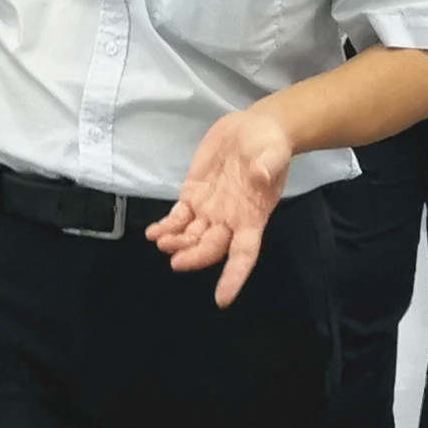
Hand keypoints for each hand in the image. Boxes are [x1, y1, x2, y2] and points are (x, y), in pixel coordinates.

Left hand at [145, 105, 293, 308]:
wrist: (255, 128)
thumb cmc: (270, 144)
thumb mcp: (273, 151)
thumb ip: (268, 164)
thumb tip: (261, 173)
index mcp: (253, 216)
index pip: (244, 254)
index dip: (234, 277)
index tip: (223, 298)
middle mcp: (229, 220)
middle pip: (211, 248)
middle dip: (194, 257)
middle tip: (176, 260)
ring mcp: (210, 209)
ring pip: (191, 236)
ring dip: (176, 242)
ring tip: (160, 240)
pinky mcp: (194, 195)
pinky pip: (178, 218)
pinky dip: (166, 227)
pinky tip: (153, 232)